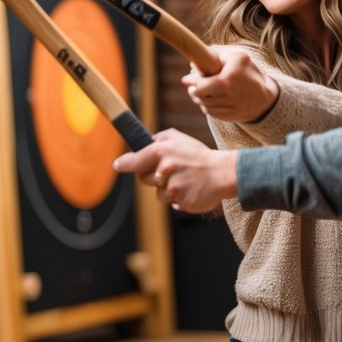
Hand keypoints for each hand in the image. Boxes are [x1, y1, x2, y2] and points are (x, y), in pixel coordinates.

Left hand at [114, 129, 237, 213]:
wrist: (223, 172)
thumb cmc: (199, 155)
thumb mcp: (179, 138)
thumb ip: (159, 139)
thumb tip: (144, 143)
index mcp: (161, 152)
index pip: (134, 160)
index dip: (124, 164)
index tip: (118, 165)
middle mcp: (164, 170)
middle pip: (143, 179)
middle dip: (152, 176)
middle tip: (169, 170)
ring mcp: (173, 188)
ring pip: (158, 193)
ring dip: (167, 188)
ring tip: (184, 179)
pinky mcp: (181, 202)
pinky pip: (172, 202)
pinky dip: (179, 197)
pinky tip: (190, 188)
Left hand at [183, 48, 278, 122]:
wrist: (264, 99)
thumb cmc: (249, 73)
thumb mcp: (237, 57)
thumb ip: (215, 54)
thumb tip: (195, 60)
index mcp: (227, 80)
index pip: (200, 84)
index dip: (192, 81)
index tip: (186, 79)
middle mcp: (226, 95)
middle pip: (198, 95)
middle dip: (194, 89)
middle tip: (194, 84)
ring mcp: (226, 108)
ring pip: (202, 104)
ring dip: (200, 97)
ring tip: (206, 89)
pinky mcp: (225, 117)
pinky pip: (209, 112)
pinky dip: (208, 105)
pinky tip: (214, 98)